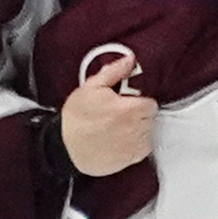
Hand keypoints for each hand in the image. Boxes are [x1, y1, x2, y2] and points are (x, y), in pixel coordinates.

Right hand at [60, 53, 156, 177]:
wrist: (66, 148)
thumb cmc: (76, 119)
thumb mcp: (90, 88)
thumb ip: (114, 72)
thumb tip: (129, 60)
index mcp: (129, 109)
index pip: (151, 103)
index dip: (139, 101)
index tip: (127, 102)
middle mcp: (136, 128)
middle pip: (150, 117)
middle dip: (138, 113)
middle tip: (120, 113)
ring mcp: (135, 145)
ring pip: (148, 132)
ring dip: (138, 128)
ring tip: (118, 126)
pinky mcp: (133, 158)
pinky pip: (144, 147)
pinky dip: (135, 143)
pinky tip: (119, 139)